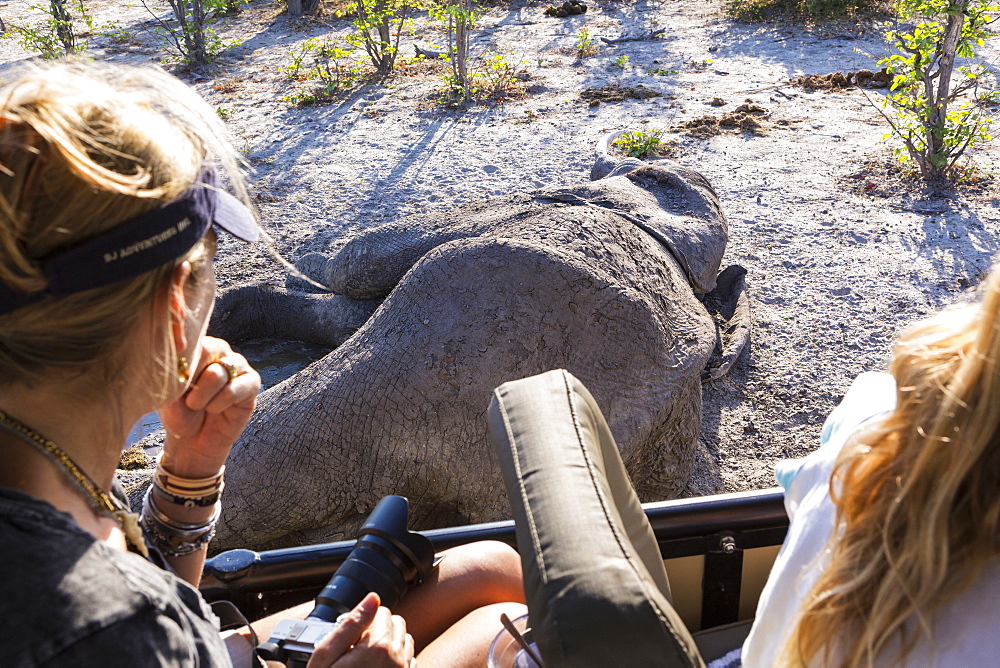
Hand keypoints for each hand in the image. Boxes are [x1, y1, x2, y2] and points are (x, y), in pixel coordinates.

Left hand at [159, 336, 260, 477]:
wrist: (195, 441)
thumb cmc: (180, 413)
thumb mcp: (167, 394)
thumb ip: (172, 375)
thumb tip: (175, 361)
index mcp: (198, 347)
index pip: (191, 339)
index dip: (181, 358)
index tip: (172, 378)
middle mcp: (220, 350)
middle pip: (206, 351)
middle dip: (190, 381)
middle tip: (185, 399)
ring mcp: (238, 365)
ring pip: (217, 374)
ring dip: (202, 397)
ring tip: (198, 407)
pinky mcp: (252, 383)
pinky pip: (233, 390)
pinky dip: (218, 404)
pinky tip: (215, 409)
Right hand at [308, 593, 415, 667]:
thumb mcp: (326, 656)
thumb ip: (350, 624)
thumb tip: (372, 598)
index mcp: (378, 646)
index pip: (382, 611)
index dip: (364, 621)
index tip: (352, 636)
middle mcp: (397, 658)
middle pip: (397, 623)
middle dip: (379, 629)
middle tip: (358, 648)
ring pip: (405, 640)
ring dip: (390, 643)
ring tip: (368, 659)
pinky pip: (409, 660)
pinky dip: (397, 660)